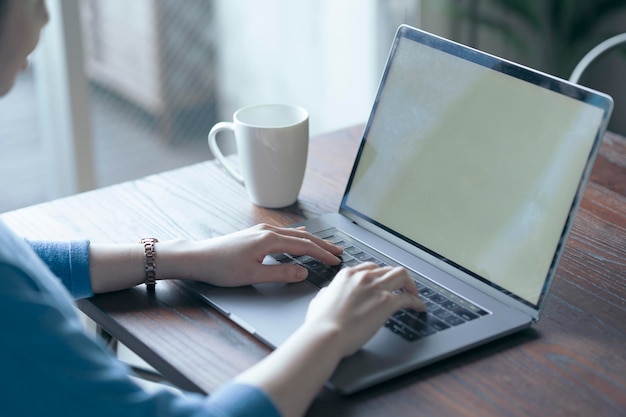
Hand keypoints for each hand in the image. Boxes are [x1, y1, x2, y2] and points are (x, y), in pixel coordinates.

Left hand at [161, 223, 342, 286]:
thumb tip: (303, 272)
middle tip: (339, 251)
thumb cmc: (221, 267)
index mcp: (269, 240)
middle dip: (322, 244)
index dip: (322, 254)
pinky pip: (284, 234)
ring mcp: (261, 231)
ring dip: (311, 240)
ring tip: (324, 247)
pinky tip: (299, 240)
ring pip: (294, 234)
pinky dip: (298, 238)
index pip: (304, 246)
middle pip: (302, 236)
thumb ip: (281, 274)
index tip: (335, 261)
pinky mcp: (255, 234)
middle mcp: (267, 231)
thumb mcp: (253, 275)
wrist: (198, 257)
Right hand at [303, 262, 425, 357]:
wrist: (326, 334)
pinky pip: (408, 298)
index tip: (383, 282)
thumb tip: (328, 294)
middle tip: (401, 288)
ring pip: (401, 275)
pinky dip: (416, 301)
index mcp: (347, 276)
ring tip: (413, 294)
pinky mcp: (387, 302)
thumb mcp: (319, 301)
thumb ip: (327, 294)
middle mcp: (363, 278)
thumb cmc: (320, 323)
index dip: (379, 275)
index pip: (370, 268)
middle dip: (396, 278)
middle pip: (387, 269)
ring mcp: (376, 288)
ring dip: (409, 284)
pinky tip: (419, 307)